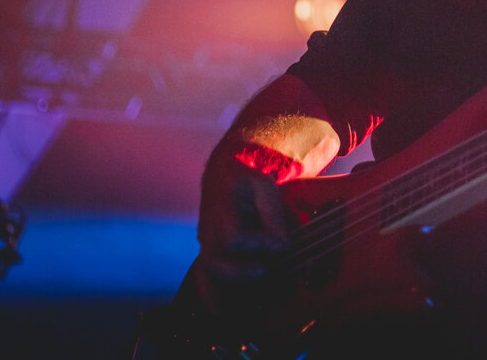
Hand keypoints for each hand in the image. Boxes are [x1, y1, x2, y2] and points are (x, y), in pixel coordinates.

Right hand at [195, 150, 292, 308]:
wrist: (223, 173)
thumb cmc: (247, 178)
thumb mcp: (263, 184)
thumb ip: (274, 212)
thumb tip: (283, 244)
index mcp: (220, 210)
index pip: (232, 237)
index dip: (258, 245)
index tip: (282, 245)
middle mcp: (208, 231)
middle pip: (214, 262)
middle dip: (240, 272)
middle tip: (265, 271)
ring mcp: (206, 244)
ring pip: (207, 275)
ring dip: (223, 294)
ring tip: (243, 308)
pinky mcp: (209, 253)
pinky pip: (204, 279)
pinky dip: (212, 298)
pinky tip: (224, 313)